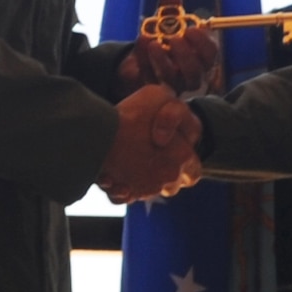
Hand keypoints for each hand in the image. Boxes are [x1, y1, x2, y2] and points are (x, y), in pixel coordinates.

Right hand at [96, 84, 202, 202]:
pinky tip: (113, 175)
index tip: (170, 148)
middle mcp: (168, 177)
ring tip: (130, 164)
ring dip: (144, 180)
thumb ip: (175, 111)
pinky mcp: (124, 194)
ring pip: (150, 190)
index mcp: (183, 156)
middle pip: (174, 184)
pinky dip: (120, 189)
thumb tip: (176, 126)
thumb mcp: (159, 96)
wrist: (96, 137)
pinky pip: (124, 196)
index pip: (194, 169)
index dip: (185, 159)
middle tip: (152, 157)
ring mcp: (146, 189)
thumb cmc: (130, 116)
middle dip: (166, 173)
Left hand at [118, 0, 220, 94]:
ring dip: (165, 61)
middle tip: (175, 39)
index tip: (192, 29)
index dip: (203, 43)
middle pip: (196, 73)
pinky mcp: (154, 90)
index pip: (211, 54)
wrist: (140, 59)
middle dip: (186, 55)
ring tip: (155, 44)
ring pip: (175, 81)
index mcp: (200, 56)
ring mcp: (172, 85)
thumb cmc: (162, 40)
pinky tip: (143, 44)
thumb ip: (170, 8)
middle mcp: (190, 74)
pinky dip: (146, 61)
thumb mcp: (165, 22)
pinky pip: (151, 79)